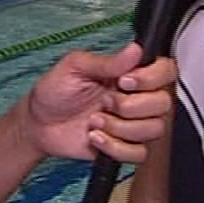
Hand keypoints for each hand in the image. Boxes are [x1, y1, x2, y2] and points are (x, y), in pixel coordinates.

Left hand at [23, 42, 173, 162]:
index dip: (151, 78)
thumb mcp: (75, 67)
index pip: (165, 71)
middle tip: (104, 102)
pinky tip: (95, 137)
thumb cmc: (54, 92)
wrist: (38, 124)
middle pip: (163, 104)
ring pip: (154, 129)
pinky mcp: (124, 147)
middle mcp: (136, 98)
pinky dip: (115, 147)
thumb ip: (107, 61)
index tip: (124, 81)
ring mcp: (132, 124)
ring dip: (120, 127)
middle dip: (130, 106)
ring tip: (95, 121)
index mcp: (129, 74)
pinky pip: (139, 153)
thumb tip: (135, 49)